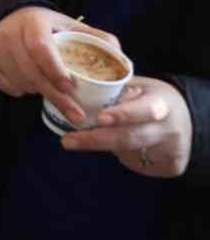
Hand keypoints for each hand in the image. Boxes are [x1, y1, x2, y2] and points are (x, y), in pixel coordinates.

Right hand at [0, 6, 121, 125]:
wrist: (7, 18)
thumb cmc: (46, 26)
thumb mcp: (70, 25)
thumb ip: (98, 39)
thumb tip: (123, 61)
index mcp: (33, 22)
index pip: (41, 47)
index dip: (55, 69)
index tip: (71, 87)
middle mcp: (10, 34)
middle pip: (32, 71)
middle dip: (56, 96)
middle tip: (77, 115)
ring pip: (20, 81)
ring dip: (39, 93)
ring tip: (53, 92)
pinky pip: (6, 86)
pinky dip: (21, 91)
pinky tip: (31, 85)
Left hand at [61, 76, 191, 177]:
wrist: (184, 118)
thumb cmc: (150, 97)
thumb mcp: (138, 87)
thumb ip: (114, 90)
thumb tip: (72, 90)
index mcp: (161, 103)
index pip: (144, 110)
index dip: (122, 115)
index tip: (99, 118)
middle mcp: (168, 128)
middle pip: (131, 138)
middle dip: (95, 140)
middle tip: (67, 141)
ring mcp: (171, 149)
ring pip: (129, 153)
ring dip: (101, 147)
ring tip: (76, 141)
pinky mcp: (170, 166)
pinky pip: (136, 163)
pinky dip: (120, 155)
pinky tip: (113, 148)